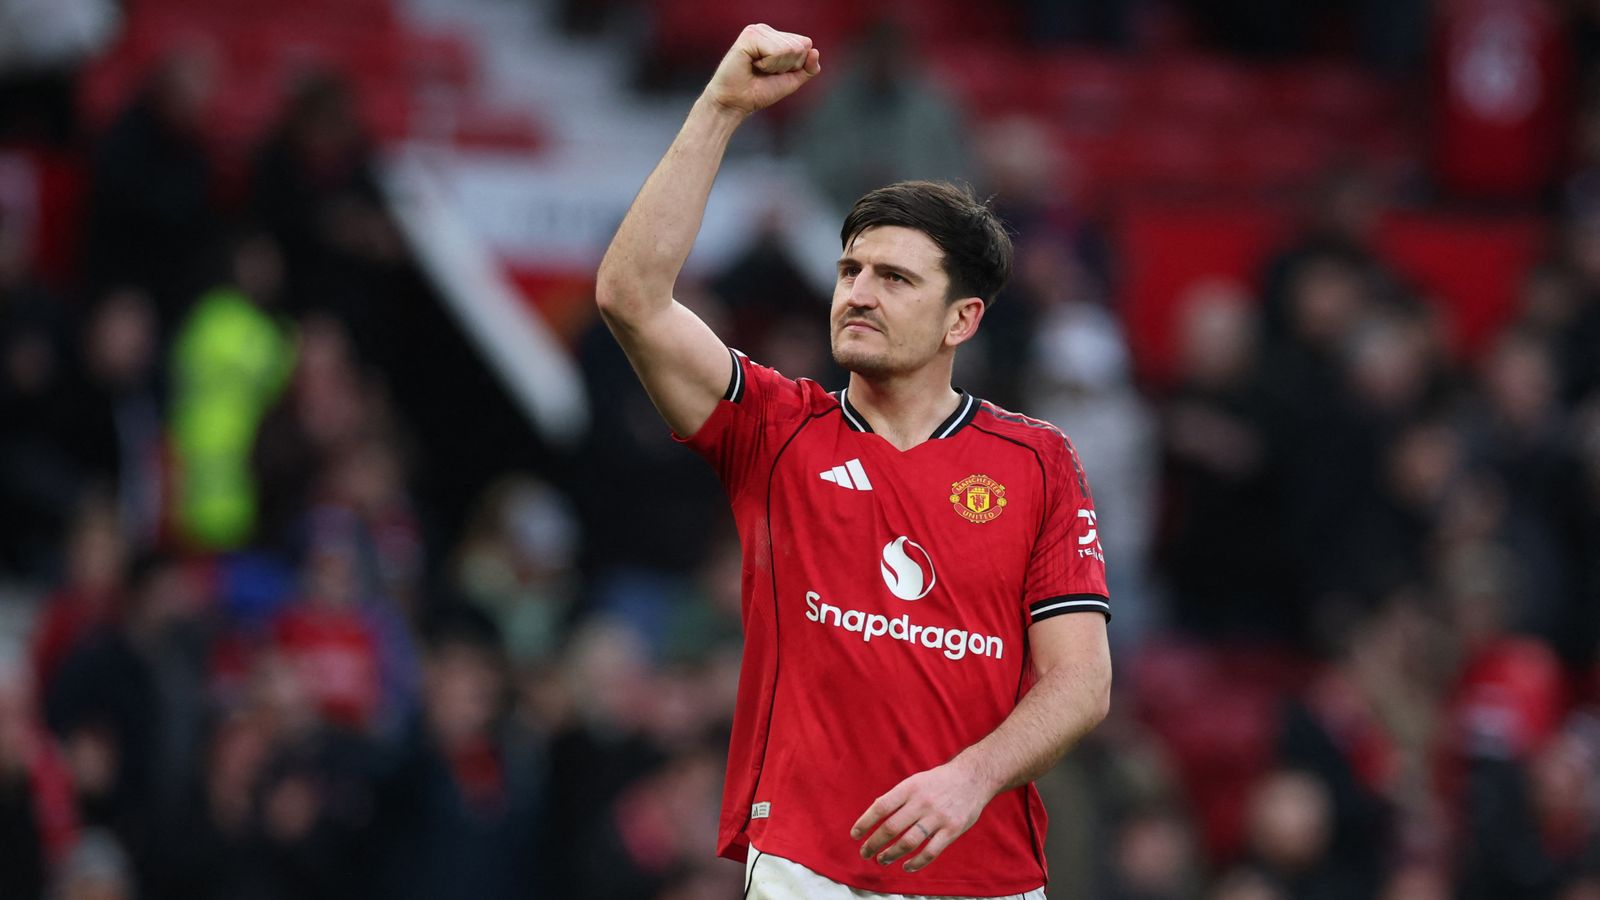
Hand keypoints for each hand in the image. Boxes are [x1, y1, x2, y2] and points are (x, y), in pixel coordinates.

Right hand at [703, 24, 820, 116]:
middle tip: (765, 72)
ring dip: (776, 66)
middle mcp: (766, 30)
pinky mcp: (749, 36)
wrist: (736, 103)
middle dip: (787, 66)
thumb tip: (815, 51)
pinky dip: (768, 65)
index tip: (775, 73)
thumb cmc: (759, 91)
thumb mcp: (791, 80)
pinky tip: (752, 65)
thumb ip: (808, 68)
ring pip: (789, 49)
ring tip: (758, 69)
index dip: (796, 65)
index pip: (805, 44)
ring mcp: (757, 30)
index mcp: (776, 36)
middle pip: (800, 46)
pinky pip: (776, 51)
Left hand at [849, 759, 994, 872]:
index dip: (865, 822)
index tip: (855, 835)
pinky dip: (916, 863)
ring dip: (891, 854)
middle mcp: (922, 802)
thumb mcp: (916, 780)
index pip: (881, 807)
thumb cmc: (940, 781)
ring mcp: (937, 817)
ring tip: (882, 860)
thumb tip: (875, 810)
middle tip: (865, 853)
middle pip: (891, 828)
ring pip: (908, 842)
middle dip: (874, 843)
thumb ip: (898, 796)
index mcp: (910, 788)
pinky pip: (931, 852)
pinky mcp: (952, 830)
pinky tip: (906, 866)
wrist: (973, 777)